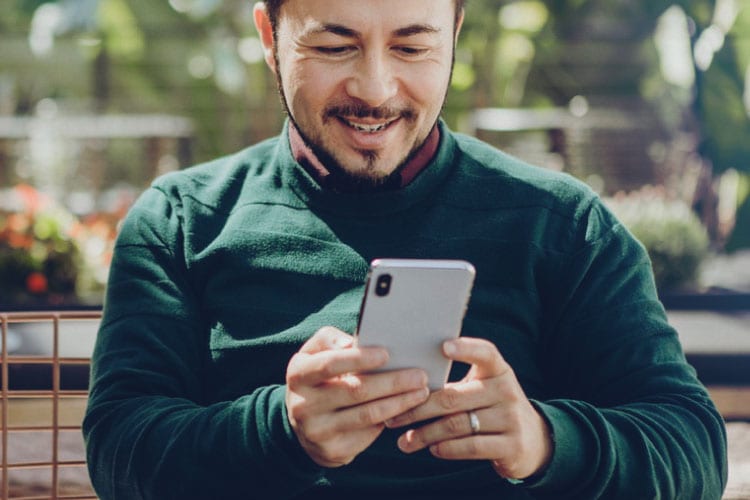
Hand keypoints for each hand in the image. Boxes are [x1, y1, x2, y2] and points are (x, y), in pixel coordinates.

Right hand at [285, 327, 429, 467]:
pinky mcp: (333, 451)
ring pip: (367, 415)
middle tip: (419, 375)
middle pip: (355, 391)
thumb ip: (329, 339)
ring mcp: (317, 431)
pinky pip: (369, 433)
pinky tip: (407, 409)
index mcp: (298, 375)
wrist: (303, 425)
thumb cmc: (318, 377)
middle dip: (392, 382)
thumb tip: (352, 343)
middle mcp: (303, 405)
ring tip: (421, 391)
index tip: (387, 354)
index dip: (359, 359)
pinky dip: (391, 419)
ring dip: (400, 402)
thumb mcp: (314, 353)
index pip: (330, 364)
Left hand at [385, 337, 551, 480]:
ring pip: (457, 425)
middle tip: (393, 418)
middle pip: (453, 397)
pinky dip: (447, 449)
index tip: (443, 346)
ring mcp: (511, 418)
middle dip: (418, 409)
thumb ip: (456, 383)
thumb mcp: (483, 388)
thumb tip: (406, 384)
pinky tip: (432, 449)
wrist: (532, 440)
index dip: (465, 348)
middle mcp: (507, 390)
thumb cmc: (491, 407)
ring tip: (404, 441)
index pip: (485, 352)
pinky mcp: (512, 445)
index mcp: (498, 370)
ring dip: (426, 434)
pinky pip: (472, 446)